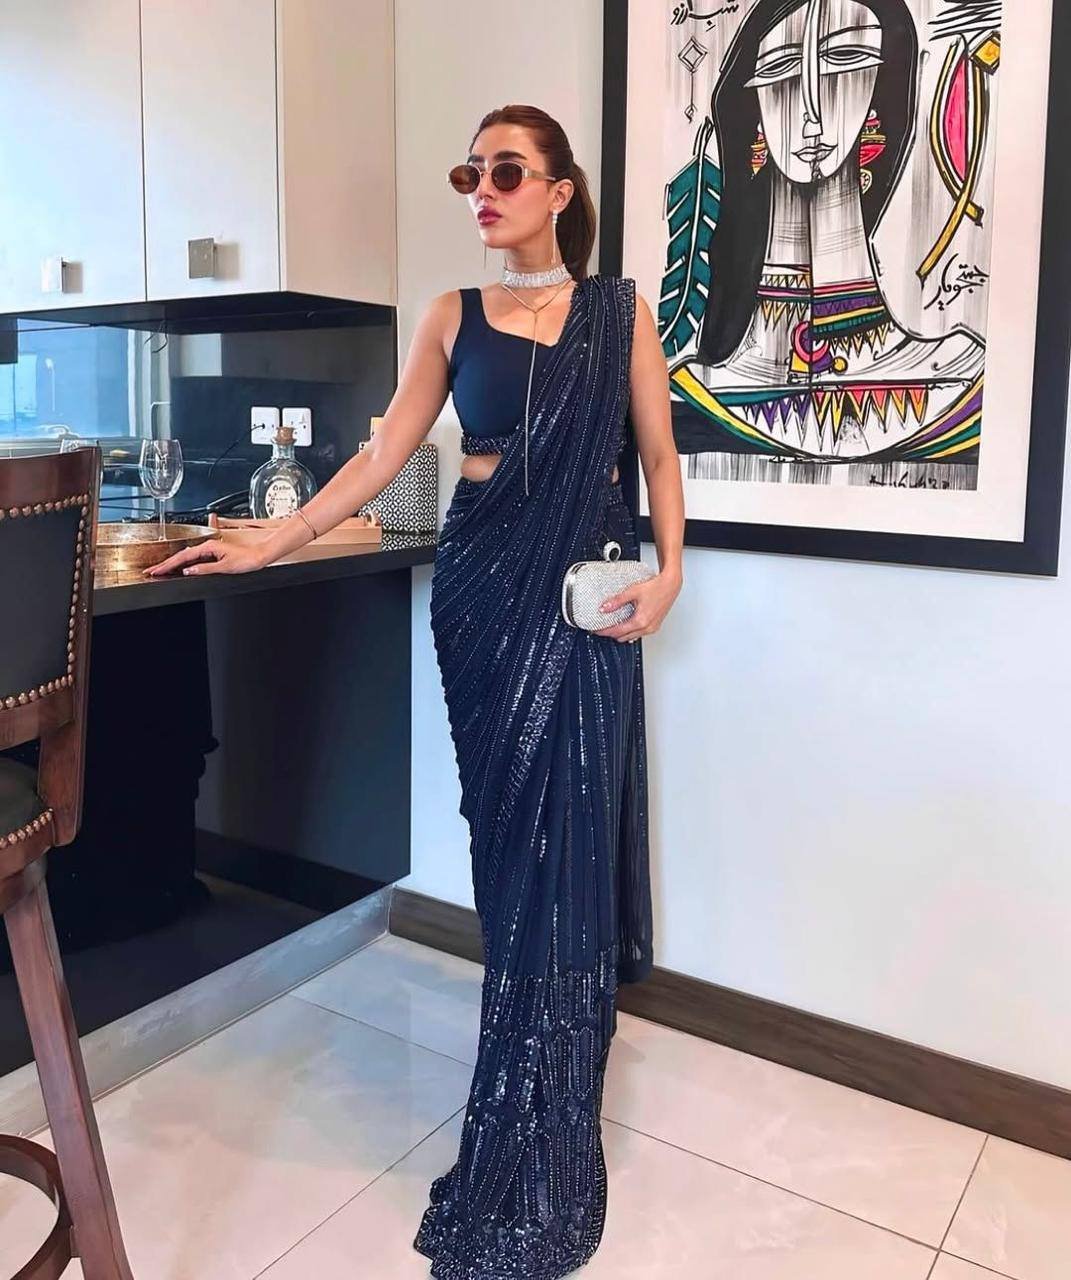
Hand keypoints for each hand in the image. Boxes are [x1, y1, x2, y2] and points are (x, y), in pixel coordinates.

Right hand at [142, 540, 268, 577]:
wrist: (258, 557)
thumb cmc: (246, 560)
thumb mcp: (224, 567)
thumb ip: (204, 569)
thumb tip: (188, 571)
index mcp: (208, 547)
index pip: (183, 557)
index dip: (168, 564)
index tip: (156, 570)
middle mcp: (208, 546)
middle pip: (181, 555)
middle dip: (166, 563)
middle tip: (152, 571)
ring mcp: (210, 549)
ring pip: (186, 556)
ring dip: (173, 563)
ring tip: (161, 569)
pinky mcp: (213, 553)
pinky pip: (194, 558)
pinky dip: (184, 563)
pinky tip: (180, 567)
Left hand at [597, 567, 681, 642]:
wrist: (670, 585)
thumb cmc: (656, 587)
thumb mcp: (633, 592)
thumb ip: (617, 601)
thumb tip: (604, 608)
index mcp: (640, 621)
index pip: (617, 632)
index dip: (604, 631)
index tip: (596, 630)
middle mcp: (647, 628)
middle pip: (623, 637)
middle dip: (611, 633)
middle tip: (602, 627)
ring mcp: (652, 629)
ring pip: (631, 637)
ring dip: (621, 633)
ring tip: (612, 625)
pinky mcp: (655, 627)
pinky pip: (639, 634)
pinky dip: (631, 631)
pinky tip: (626, 624)